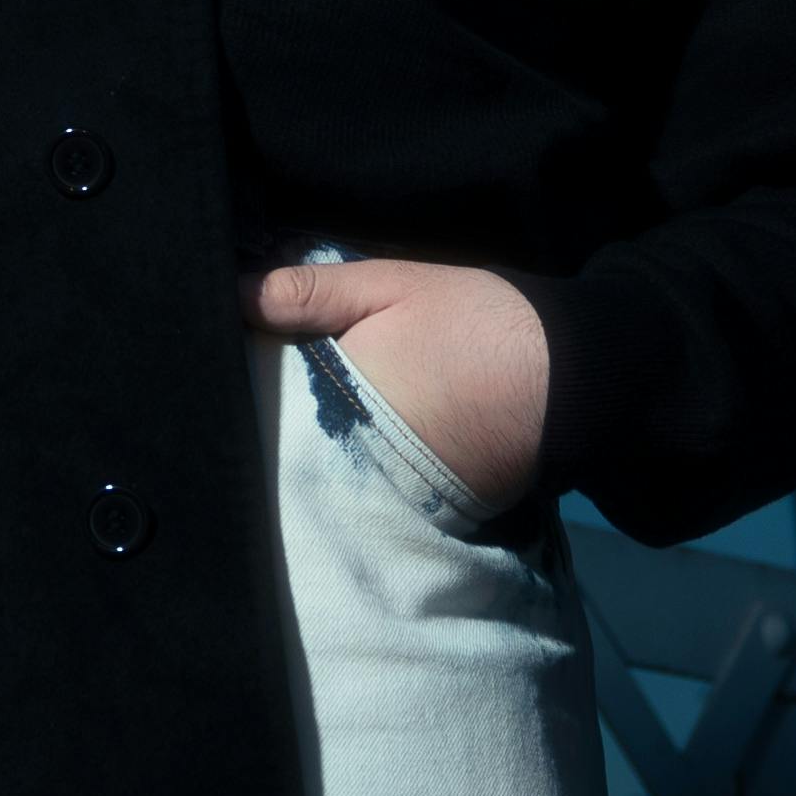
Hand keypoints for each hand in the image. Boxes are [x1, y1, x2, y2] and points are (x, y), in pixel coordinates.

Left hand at [249, 255, 548, 514]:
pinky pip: (361, 486)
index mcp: (335, 400)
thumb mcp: (391, 285)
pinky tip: (344, 438)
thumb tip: (234, 294)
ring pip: (319, 467)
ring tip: (290, 412)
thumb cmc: (477, 321)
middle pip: (283, 443)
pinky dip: (349, 465)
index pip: (261, 400)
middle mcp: (352, 459)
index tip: (224, 363)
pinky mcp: (419, 510)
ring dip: (305, 444)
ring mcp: (385, 491)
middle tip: (248, 387)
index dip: (246, 379)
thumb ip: (311, 291)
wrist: (571, 376)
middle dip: (269, 417)